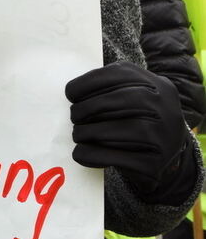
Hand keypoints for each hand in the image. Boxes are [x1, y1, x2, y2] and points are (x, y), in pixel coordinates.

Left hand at [66, 61, 188, 193]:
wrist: (168, 157)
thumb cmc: (139, 119)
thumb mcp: (134, 94)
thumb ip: (110, 86)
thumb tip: (73, 91)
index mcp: (156, 85)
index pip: (117, 75)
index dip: (87, 83)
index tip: (70, 93)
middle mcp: (164, 108)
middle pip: (117, 102)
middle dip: (86, 108)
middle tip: (73, 116)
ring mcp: (163, 137)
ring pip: (117, 130)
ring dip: (86, 132)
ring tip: (77, 134)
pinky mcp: (154, 163)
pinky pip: (116, 158)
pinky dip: (92, 154)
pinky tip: (80, 153)